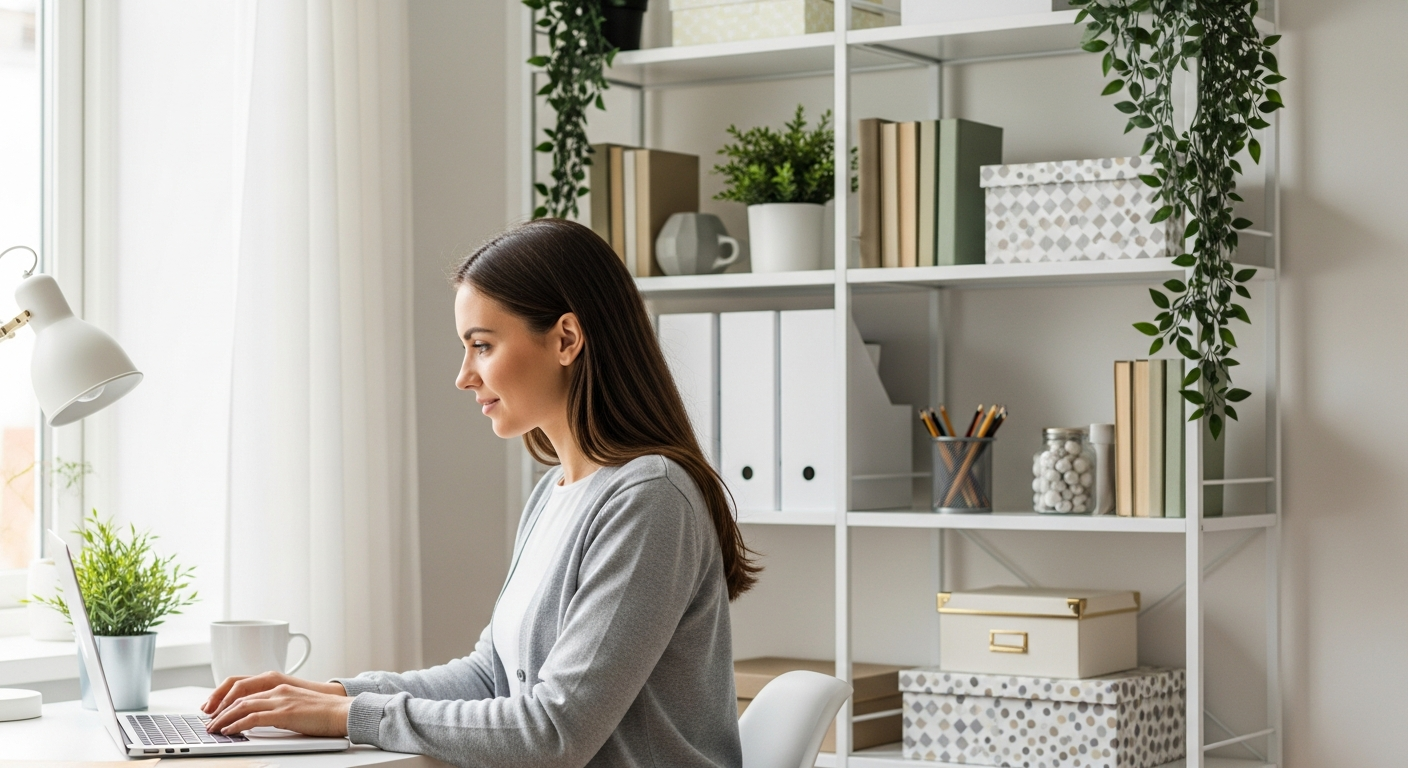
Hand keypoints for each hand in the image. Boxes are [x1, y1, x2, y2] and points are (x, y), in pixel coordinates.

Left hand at [204, 683, 351, 737]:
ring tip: (214, 729)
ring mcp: (281, 699)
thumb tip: (262, 719)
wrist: (343, 712)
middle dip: (219, 709)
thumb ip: (279, 707)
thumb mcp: (297, 705)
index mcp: (280, 685)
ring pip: (242, 705)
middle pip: (239, 695)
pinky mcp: (284, 713)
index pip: (244, 688)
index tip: (214, 710)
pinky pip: (253, 717)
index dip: (225, 698)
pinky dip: (237, 724)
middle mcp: (277, 689)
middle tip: (208, 722)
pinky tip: (230, 731)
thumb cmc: (324, 712)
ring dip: (224, 718)